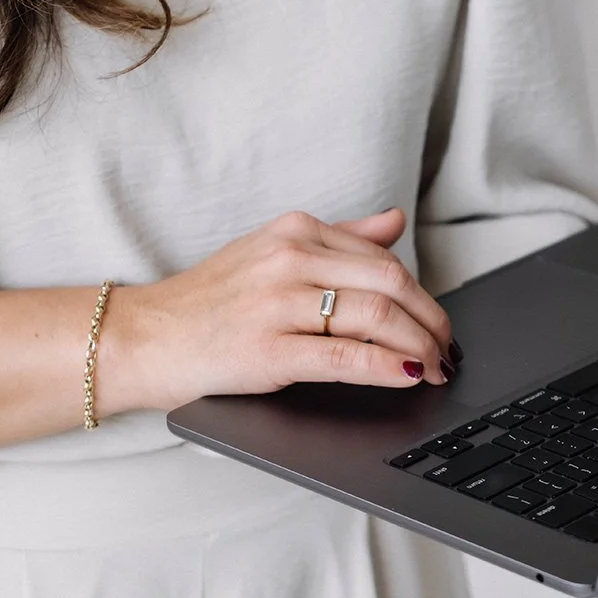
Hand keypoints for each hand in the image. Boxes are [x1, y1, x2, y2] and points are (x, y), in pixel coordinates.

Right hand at [104, 207, 455, 413]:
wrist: (148, 336)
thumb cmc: (210, 300)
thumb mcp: (270, 251)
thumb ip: (337, 237)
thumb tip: (394, 221)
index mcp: (294, 230)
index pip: (383, 257)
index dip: (423, 293)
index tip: (439, 321)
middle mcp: (288, 258)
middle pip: (390, 284)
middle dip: (432, 320)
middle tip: (449, 349)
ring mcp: (278, 304)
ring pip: (376, 317)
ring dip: (420, 346)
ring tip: (435, 367)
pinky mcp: (269, 351)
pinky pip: (346, 356)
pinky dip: (388, 367)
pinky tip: (407, 375)